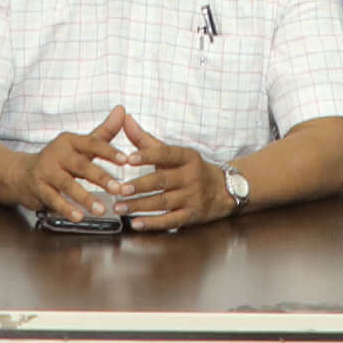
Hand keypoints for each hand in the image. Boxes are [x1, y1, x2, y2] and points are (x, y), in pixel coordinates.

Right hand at [15, 112, 140, 222]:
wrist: (21, 173)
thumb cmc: (59, 159)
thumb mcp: (80, 145)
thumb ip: (103, 132)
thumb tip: (122, 110)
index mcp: (70, 140)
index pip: (92, 143)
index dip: (109, 151)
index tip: (126, 160)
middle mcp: (57, 153)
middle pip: (81, 165)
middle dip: (101, 177)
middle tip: (118, 189)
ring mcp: (46, 171)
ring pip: (67, 184)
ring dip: (85, 197)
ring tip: (101, 210)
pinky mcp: (38, 188)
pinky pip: (53, 199)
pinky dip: (66, 209)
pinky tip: (79, 216)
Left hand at [106, 124, 235, 231]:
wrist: (224, 190)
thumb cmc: (191, 169)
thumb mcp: (175, 153)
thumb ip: (147, 140)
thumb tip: (125, 119)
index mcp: (187, 157)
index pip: (166, 154)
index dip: (148, 156)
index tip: (128, 158)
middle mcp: (191, 176)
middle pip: (162, 180)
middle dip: (140, 185)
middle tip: (119, 188)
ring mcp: (192, 197)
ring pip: (163, 202)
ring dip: (140, 205)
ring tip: (119, 206)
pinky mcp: (191, 215)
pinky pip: (170, 220)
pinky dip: (153, 223)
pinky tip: (136, 223)